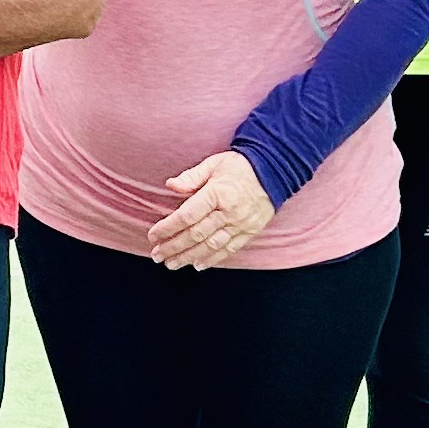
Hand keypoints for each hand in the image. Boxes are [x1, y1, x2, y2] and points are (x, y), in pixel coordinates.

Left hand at [151, 150, 275, 270]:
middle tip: (157, 255)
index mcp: (217, 193)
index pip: (187, 216)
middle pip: (196, 235)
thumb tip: (170, 185)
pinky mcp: (250, 231)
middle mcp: (229, 212)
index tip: (153, 236)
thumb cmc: (240, 165)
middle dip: (174, 247)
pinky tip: (197, 265)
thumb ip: (191, 176)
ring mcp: (241, 224)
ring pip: (210, 246)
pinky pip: (230, 249)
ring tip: (172, 264)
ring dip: (189, 257)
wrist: (275, 169)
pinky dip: (213, 258)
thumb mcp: (214, 163)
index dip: (167, 228)